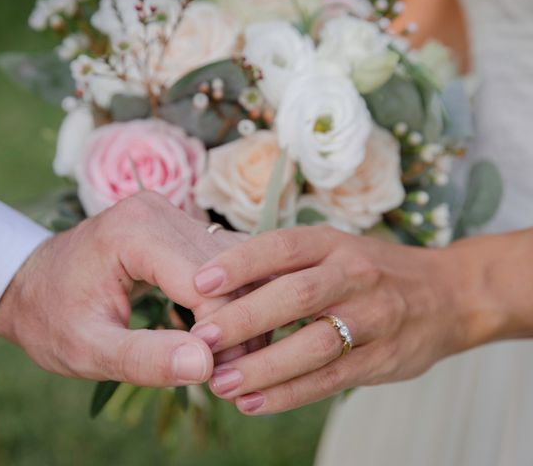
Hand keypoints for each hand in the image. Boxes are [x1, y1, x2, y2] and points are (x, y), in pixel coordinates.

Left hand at [0, 191, 239, 386]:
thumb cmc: (49, 317)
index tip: (219, 378)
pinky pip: (224, 262)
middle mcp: (160, 211)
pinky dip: (232, 298)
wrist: (27, 283)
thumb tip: (205, 365)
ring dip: (241, 312)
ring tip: (231, 359)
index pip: (206, 285)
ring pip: (235, 265)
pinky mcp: (179, 227)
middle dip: (238, 326)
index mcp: (134, 231)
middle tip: (231, 377)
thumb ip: (143, 359)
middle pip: (228, 271)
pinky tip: (225, 334)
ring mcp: (172, 214)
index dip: (222, 335)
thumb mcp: (86, 349)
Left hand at [190, 226, 498, 414]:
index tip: (200, 283)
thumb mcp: (334, 251)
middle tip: (202, 338)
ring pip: (314, 345)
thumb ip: (285, 266)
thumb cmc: (370, 271)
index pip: (283, 247)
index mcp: (334, 244)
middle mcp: (354, 276)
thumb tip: (213, 280)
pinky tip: (252, 403)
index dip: (241, 263)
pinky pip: (330, 380)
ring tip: (221, 384)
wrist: (447, 296)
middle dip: (245, 318)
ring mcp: (373, 319)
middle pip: (296, 296)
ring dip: (263, 367)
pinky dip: (288, 394)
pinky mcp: (382, 359)